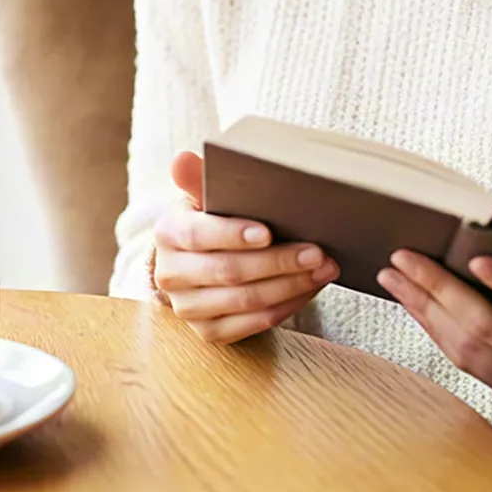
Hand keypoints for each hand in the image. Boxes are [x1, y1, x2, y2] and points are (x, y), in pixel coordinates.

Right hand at [152, 151, 338, 344]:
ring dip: (290, 285)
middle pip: (229, 271)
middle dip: (278, 262)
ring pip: (246, 301)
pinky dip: (287, 305)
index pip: (198, 235)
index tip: (268, 232)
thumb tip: (183, 158)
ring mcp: (188, 309)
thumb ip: (198, 177)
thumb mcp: (202, 195)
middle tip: (316, 251)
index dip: (233, 235)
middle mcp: (171, 275)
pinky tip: (309, 287)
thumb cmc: (209, 218)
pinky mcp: (209, 333)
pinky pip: (254, 324)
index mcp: (168, 233)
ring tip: (323, 268)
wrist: (195, 260)